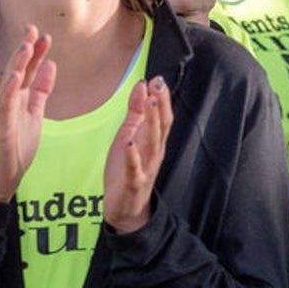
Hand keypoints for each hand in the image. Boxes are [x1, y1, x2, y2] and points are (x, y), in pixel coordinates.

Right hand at [0, 26, 53, 201]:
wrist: (2, 177)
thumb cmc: (16, 148)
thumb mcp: (35, 114)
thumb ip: (41, 91)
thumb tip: (50, 66)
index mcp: (15, 97)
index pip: (26, 69)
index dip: (34, 52)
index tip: (45, 35)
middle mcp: (5, 100)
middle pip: (16, 70)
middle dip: (24, 49)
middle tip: (33, 28)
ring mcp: (0, 112)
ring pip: (8, 83)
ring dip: (16, 64)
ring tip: (26, 45)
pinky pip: (4, 105)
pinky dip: (9, 90)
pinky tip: (15, 77)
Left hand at [103, 78, 171, 232]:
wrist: (125, 208)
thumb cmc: (128, 170)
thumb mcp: (129, 135)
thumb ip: (136, 111)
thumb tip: (142, 85)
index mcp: (154, 141)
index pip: (162, 117)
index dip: (162, 98)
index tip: (159, 79)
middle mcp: (154, 153)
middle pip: (161, 126)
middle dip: (161, 105)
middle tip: (159, 84)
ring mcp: (146, 167)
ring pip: (152, 143)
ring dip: (152, 122)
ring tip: (150, 103)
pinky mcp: (133, 182)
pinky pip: (135, 168)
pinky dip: (133, 155)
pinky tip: (131, 142)